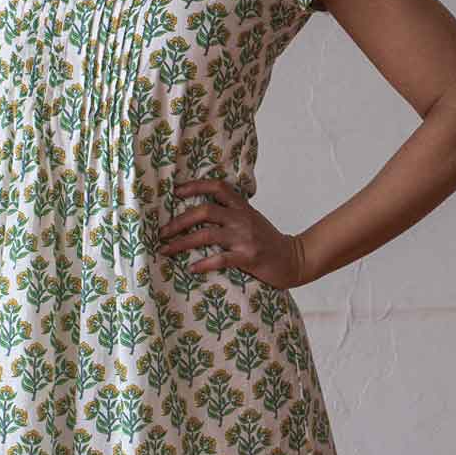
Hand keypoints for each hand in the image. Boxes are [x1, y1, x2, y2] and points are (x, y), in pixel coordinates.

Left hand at [158, 177, 307, 288]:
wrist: (293, 258)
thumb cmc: (267, 241)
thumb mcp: (251, 219)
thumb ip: (231, 213)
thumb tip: (200, 213)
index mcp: (242, 207)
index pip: (218, 187)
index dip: (195, 186)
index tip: (175, 191)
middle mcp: (242, 218)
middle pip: (204, 210)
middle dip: (179, 220)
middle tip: (162, 232)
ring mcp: (245, 238)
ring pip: (207, 234)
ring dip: (182, 242)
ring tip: (166, 250)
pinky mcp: (248, 257)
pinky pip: (220, 259)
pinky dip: (203, 264)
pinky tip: (191, 268)